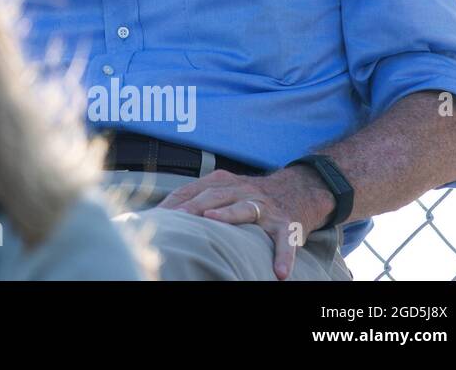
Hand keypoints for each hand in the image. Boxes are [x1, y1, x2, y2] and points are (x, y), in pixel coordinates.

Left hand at [156, 167, 335, 279]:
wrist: (298, 189)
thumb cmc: (249, 196)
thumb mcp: (224, 189)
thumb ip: (196, 197)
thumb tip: (160, 216)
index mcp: (223, 182)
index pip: (193, 189)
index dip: (175, 202)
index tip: (157, 216)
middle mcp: (242, 190)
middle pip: (215, 195)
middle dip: (194, 205)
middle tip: (176, 218)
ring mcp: (265, 206)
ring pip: (246, 208)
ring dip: (229, 214)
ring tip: (213, 222)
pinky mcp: (287, 223)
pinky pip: (285, 240)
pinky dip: (284, 255)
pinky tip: (280, 272)